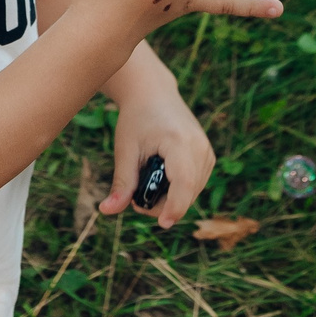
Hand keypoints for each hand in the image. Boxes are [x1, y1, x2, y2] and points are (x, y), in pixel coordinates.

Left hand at [101, 75, 213, 231]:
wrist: (153, 93)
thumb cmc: (136, 119)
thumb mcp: (125, 150)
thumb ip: (121, 182)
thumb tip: (107, 211)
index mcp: (178, 142)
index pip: (183, 183)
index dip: (175, 207)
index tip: (162, 223)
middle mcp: (199, 146)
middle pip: (188, 193)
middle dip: (164, 206)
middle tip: (135, 200)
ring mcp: (207, 151)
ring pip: (194, 192)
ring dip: (171, 199)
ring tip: (146, 186)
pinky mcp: (208, 155)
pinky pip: (196, 184)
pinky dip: (179, 190)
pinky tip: (161, 180)